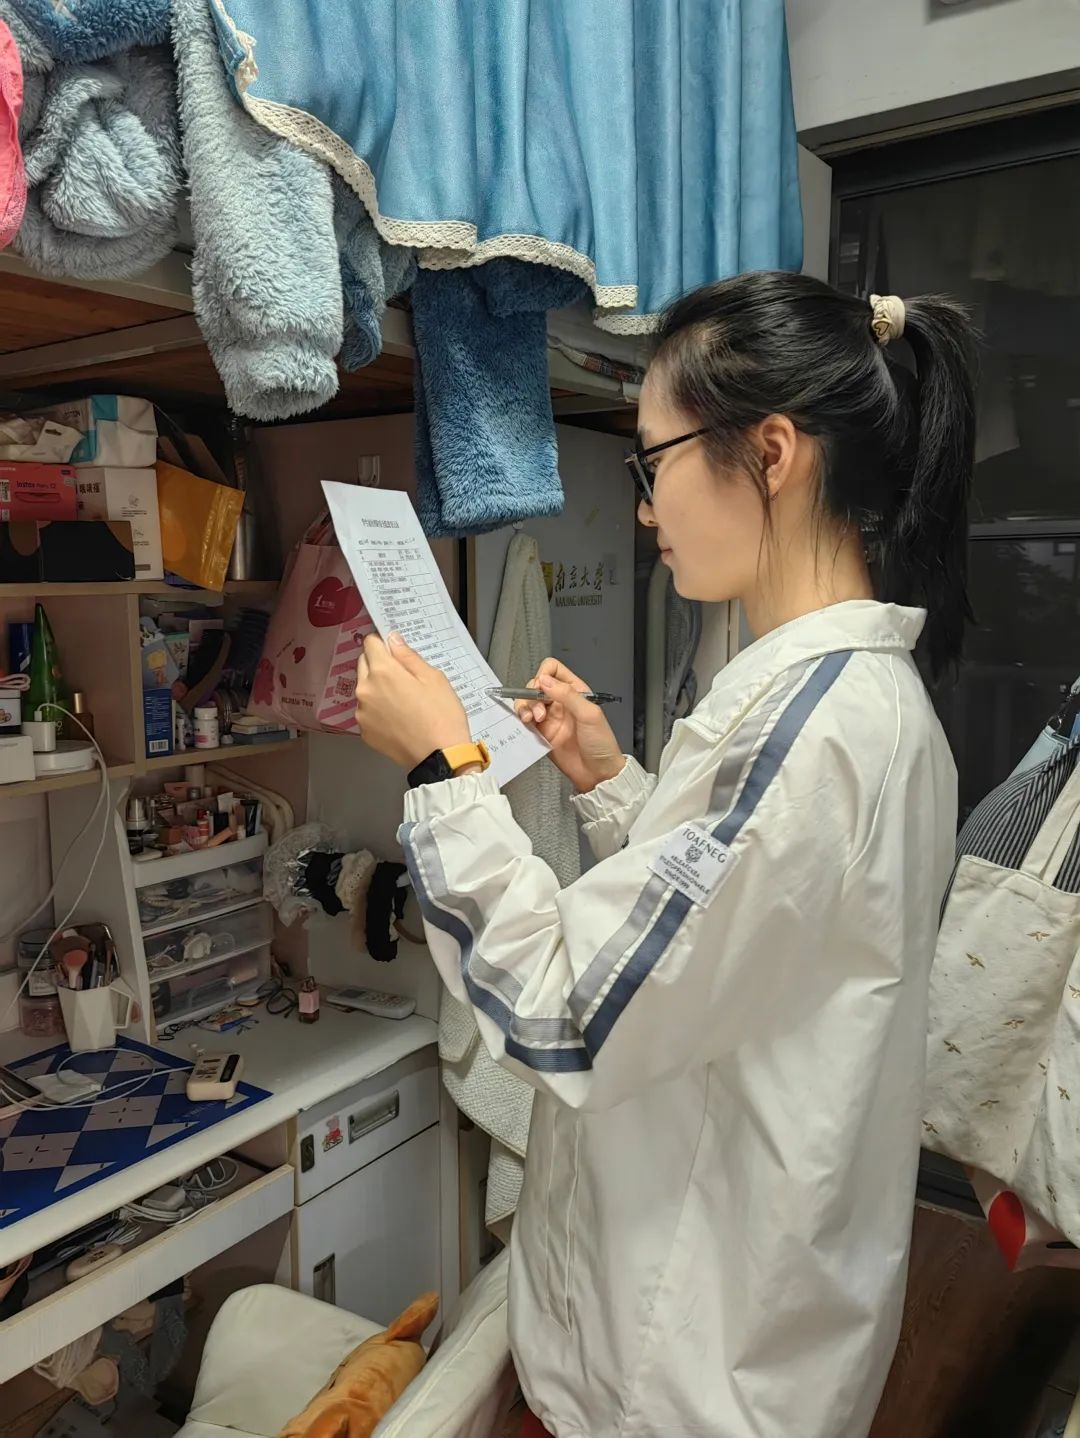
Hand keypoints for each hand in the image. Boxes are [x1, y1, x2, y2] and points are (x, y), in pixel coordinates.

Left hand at [354, 633, 471, 769]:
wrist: (439, 757)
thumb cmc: (441, 716)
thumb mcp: (433, 678)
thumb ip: (408, 656)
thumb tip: (393, 640)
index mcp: (383, 672)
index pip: (370, 643)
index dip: (383, 643)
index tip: (394, 650)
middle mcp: (365, 690)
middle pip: (363, 664)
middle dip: (379, 664)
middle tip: (403, 677)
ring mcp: (362, 713)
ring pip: (364, 689)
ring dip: (377, 688)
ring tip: (402, 702)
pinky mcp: (364, 731)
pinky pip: (367, 712)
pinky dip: (378, 710)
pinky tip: (398, 719)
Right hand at [517, 658, 624, 792]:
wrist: (597, 773)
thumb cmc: (600, 743)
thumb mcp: (589, 715)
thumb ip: (567, 695)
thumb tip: (544, 680)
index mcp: (575, 691)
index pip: (553, 670)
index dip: (544, 675)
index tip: (542, 688)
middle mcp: (560, 701)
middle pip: (536, 685)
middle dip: (532, 694)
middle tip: (539, 712)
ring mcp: (549, 717)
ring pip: (527, 701)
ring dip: (525, 706)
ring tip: (531, 720)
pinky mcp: (541, 732)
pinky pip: (525, 719)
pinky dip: (521, 719)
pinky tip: (526, 725)